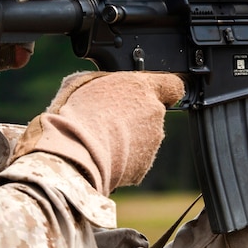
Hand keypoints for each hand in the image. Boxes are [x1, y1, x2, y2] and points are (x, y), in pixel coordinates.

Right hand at [15, 71, 185, 193]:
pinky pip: (136, 160)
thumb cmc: (76, 113)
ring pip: (145, 138)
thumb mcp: (86, 82)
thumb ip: (109, 82)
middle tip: (109, 120)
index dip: (164, 91)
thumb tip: (109, 85)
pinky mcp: (144, 166)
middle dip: (136, 117)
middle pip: (153, 113)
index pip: (173, 85)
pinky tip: (103, 155)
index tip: (153, 95)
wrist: (74, 151)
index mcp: (143, 88)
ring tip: (101, 139)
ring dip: (129, 139)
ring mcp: (153, 141)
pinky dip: (123, 159)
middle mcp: (154, 113)